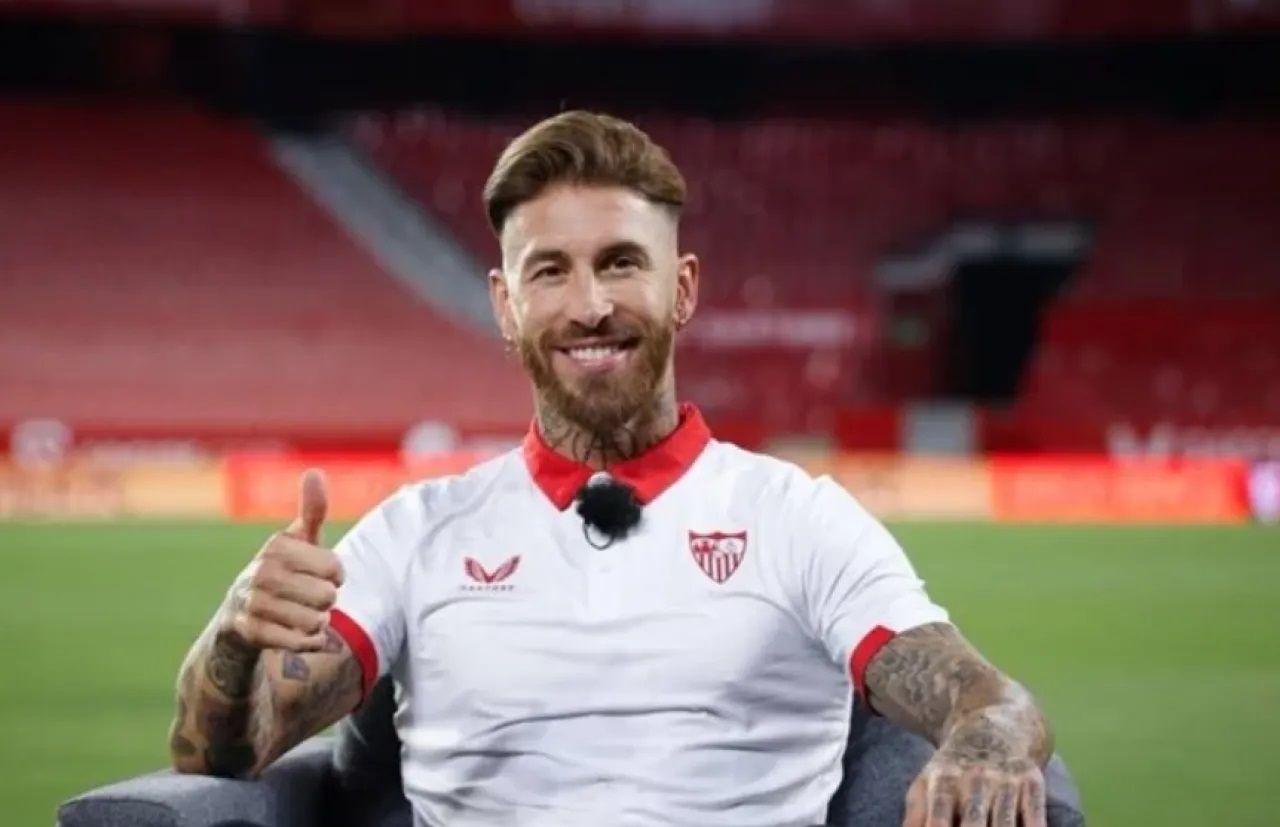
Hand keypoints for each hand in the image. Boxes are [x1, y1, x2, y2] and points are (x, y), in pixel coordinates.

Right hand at [220, 469, 344, 651]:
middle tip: (308, 597)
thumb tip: (314, 472)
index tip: (321, 575)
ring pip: (316, 622)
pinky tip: (299, 633)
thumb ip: (312, 510)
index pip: (335, 568)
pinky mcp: (251, 633)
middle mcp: (261, 572)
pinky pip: (301, 643)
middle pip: (327, 597)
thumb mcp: (296, 540)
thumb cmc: (282, 571)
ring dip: (317, 623)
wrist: (238, 616)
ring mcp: (254, 604)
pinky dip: (308, 642)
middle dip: (326, 601)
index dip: (336, 576)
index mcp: (277, 546)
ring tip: (302, 614)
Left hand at [904, 747, 1046, 826]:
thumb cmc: (952, 769)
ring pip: (1006, 826)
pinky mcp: (1033, 782)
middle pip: (974, 825)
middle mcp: (975, 778)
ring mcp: (1006, 780)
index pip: (937, 820)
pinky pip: (1036, 819)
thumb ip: (916, 816)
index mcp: (943, 780)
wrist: (991, 727)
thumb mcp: (926, 784)